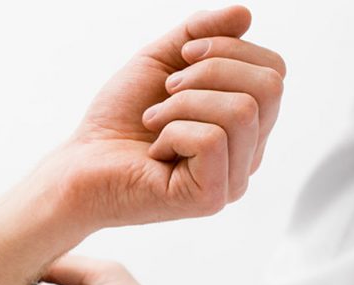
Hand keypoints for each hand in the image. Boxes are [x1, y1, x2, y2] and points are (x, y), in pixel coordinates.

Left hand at [30, 5, 284, 237]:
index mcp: (246, 124)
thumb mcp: (161, 61)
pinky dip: (173, 132)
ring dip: (184, 103)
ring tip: (154, 120)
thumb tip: (244, 14)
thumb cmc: (118, 120)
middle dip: (209, 72)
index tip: (181, 60)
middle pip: (270, 87)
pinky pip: (213, 139)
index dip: (228, 50)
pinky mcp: (211, 198)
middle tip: (166, 91)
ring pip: (242, 111)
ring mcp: (233, 180)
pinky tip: (154, 151)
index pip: (274, 71)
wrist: (79, 165)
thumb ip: (202, 33)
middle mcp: (249, 154)